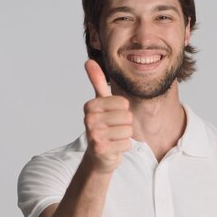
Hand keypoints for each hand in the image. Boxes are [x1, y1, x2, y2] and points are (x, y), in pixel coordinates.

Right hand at [83, 59, 132, 173]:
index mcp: (90, 106)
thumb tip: (88, 60)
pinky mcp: (101, 149)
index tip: (112, 117)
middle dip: (125, 124)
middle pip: (127, 116)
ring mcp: (94, 135)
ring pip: (128, 130)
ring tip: (113, 138)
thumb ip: (96, 82)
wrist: (98, 155)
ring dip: (125, 136)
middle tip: (113, 129)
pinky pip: (127, 144)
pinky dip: (124, 147)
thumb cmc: (103, 126)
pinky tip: (113, 147)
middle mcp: (89, 119)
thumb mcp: (100, 102)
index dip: (123, 111)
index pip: (123, 103)